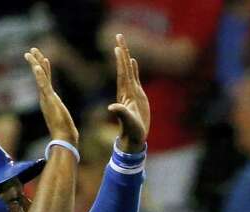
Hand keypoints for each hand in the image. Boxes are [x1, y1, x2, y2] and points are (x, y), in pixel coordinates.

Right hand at [24, 47, 77, 144]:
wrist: (64, 139)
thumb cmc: (65, 133)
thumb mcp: (64, 120)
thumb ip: (62, 117)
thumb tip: (64, 122)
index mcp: (49, 100)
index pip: (45, 81)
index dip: (42, 70)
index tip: (41, 58)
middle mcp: (45, 97)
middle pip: (40, 76)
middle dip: (36, 62)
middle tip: (31, 50)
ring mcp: (46, 98)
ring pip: (40, 78)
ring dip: (35, 64)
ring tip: (31, 52)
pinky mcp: (49, 101)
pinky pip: (44, 85)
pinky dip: (40, 76)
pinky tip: (37, 66)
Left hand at [107, 33, 148, 151]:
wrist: (134, 138)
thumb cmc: (132, 131)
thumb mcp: (127, 121)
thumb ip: (121, 113)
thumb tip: (112, 107)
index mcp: (125, 94)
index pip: (123, 73)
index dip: (120, 60)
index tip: (117, 47)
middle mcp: (127, 90)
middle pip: (124, 67)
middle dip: (122, 51)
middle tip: (119, 36)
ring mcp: (132, 92)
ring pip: (129, 71)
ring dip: (126, 57)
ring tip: (123, 45)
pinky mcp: (138, 96)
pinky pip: (135, 78)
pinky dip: (134, 69)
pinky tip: (133, 61)